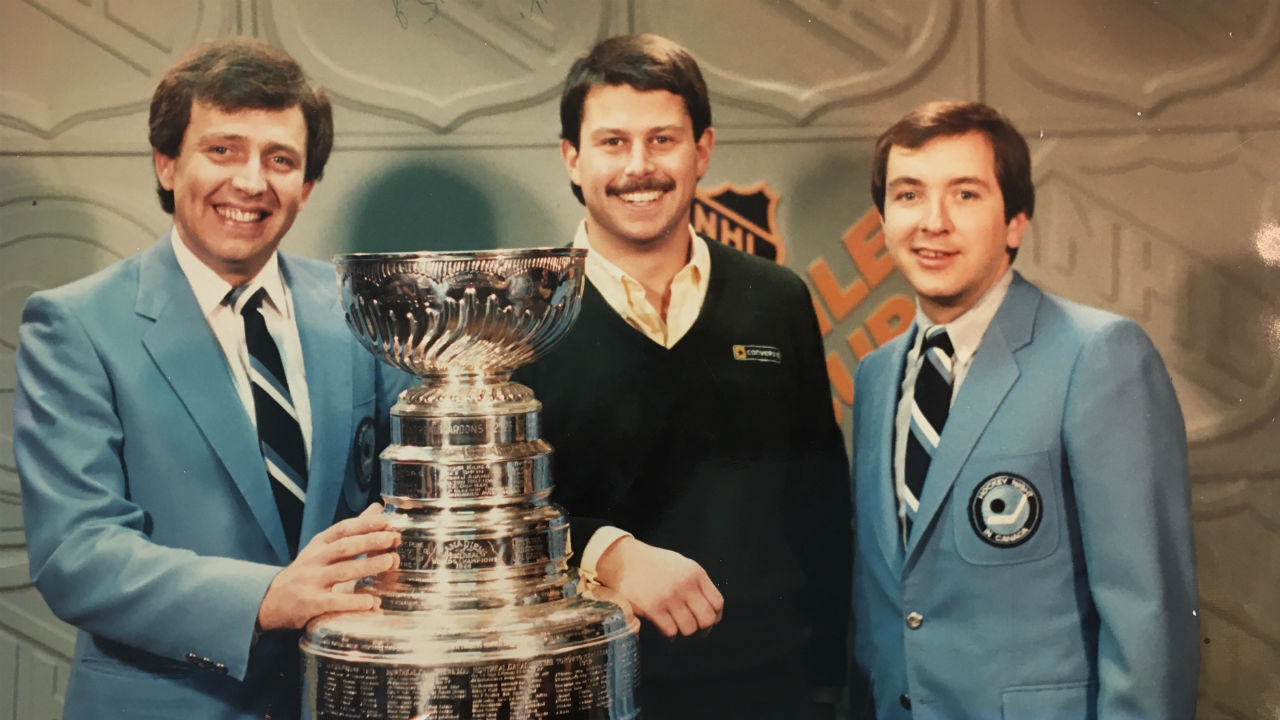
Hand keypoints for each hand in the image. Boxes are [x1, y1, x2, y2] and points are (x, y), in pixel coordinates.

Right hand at [256, 504, 400, 630]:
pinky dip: (353, 602)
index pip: (342, 529)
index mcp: (319, 544)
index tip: (385, 522)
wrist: (271, 602)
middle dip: (368, 542)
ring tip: (390, 562)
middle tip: (392, 539)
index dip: (363, 524)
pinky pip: (334, 602)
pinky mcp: (310, 604)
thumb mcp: (323, 547)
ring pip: (341, 572)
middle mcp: (314, 560)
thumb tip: (377, 508)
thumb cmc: (306, 572)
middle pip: (343, 548)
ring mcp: (311, 582)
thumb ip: (352, 531)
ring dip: (367, 567)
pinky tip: (372, 602)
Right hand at [595, 536, 723, 637]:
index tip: (709, 620)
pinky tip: (665, 629)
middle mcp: (686, 585)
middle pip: (707, 619)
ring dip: (684, 631)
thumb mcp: (680, 564)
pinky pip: (670, 631)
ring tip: (677, 627)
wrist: (623, 560)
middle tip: (695, 630)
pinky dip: (669, 635)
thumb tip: (709, 606)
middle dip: (703, 628)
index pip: (717, 603)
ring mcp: (669, 597)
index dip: (715, 616)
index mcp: (695, 573)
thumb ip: (696, 582)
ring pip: (690, 628)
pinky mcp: (653, 608)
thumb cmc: (652, 563)